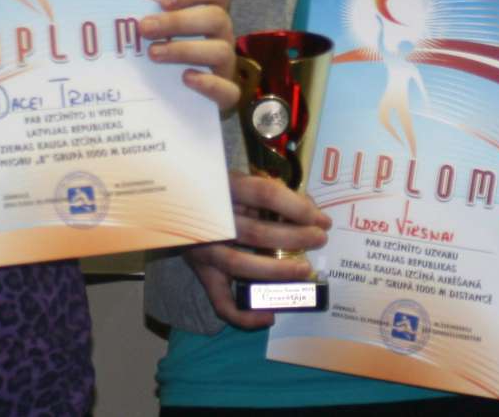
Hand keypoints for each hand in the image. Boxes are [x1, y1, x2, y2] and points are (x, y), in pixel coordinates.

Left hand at [141, 0, 237, 112]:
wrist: (173, 100)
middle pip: (215, 18)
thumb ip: (147, 15)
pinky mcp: (226, 95)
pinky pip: (229, 90)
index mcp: (210, 13)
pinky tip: (186, 78)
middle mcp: (221, 36)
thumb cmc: (162, 53)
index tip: (163, 0)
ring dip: (185, 50)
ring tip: (154, 54)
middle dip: (178, 21)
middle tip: (145, 28)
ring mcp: (226, 65)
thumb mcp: (156, 30)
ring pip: (220, 51)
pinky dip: (209, 84)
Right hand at [184, 169, 330, 327]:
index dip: (296, 207)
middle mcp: (212, 220)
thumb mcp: (243, 182)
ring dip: (277, 271)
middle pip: (257, 233)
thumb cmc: (222, 193)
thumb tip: (311, 209)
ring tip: (304, 270)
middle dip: (295, 239)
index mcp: (226, 189)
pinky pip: (220, 301)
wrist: (178, 205)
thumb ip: (273, 192)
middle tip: (320, 240)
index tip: (320, 218)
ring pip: (241, 265)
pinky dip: (244, 315)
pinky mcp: (202, 274)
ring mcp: (204, 250)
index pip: (265, 194)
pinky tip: (269, 316)